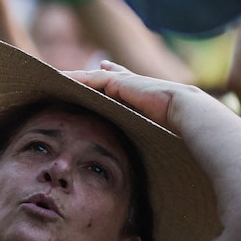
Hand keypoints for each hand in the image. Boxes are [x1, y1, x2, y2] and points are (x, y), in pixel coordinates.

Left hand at [66, 60, 205, 131]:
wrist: (187, 113)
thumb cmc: (181, 131)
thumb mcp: (160, 136)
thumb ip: (153, 143)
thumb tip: (161, 173)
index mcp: (143, 98)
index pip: (124, 85)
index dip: (114, 76)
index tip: (104, 67)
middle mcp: (133, 87)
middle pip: (104, 78)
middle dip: (89, 74)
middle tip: (70, 73)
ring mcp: (126, 83)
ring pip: (93, 78)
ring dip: (74, 77)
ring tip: (54, 76)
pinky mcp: (119, 82)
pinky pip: (90, 79)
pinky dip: (75, 78)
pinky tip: (60, 77)